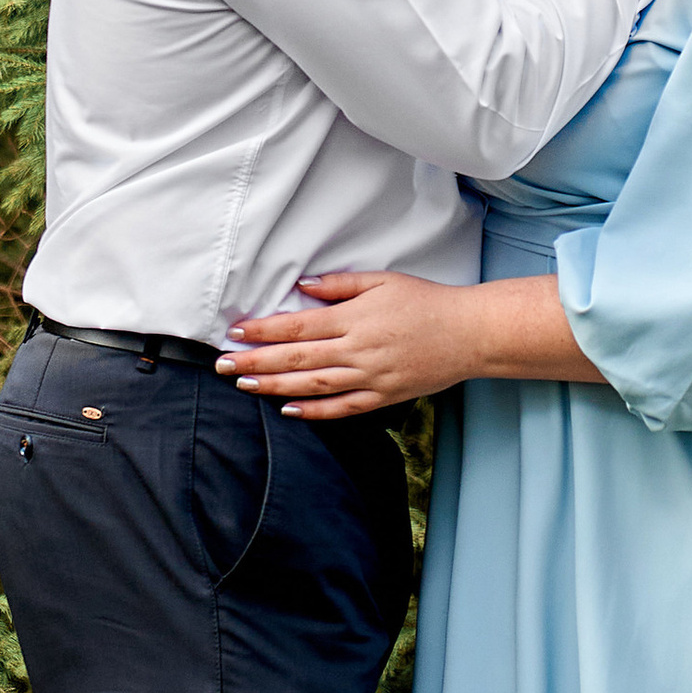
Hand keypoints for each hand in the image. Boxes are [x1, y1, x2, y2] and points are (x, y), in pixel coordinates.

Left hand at [218, 272, 474, 420]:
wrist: (469, 334)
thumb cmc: (426, 301)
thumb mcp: (383, 280)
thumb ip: (340, 286)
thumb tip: (303, 286)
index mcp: (355, 318)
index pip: (297, 327)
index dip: (263, 331)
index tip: (236, 332)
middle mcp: (358, 350)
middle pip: (296, 360)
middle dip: (255, 362)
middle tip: (222, 364)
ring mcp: (370, 377)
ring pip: (312, 386)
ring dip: (274, 387)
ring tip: (244, 384)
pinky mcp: (383, 397)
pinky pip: (341, 408)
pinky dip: (313, 411)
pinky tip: (288, 410)